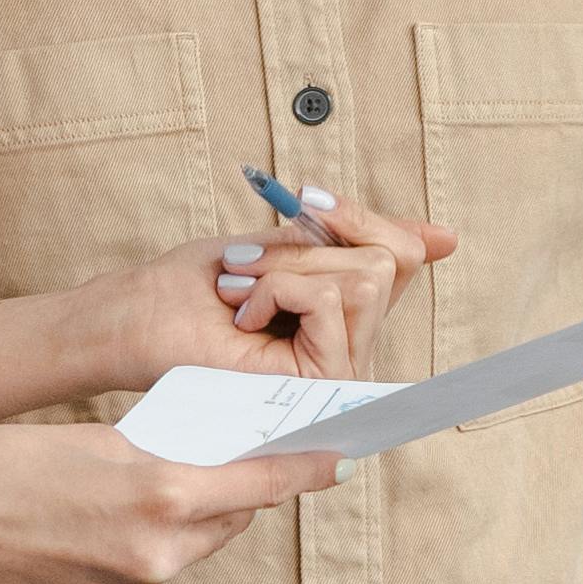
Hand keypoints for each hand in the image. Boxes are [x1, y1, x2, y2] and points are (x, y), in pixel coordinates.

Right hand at [0, 424, 335, 583]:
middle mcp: (156, 553)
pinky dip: (136, 553)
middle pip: (226, 518)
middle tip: (221, 457)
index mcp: (159, 494)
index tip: (338, 455)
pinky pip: (146, 579)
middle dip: (227, 490)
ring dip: (176, 523)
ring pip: (185, 550)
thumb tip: (214, 465)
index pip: (259, 480)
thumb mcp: (95, 440)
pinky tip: (90, 531)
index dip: (303, 467)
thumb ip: (163, 456)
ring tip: (125, 493)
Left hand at [75, 195, 453, 388]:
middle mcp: (355, 347)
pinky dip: (280, 287)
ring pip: (366, 278)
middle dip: (311, 244)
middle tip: (246, 266)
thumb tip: (443, 238)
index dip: (361, 217)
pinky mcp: (323, 382)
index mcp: (349, 314)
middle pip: (389, 260)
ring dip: (287, 267)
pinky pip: (332, 301)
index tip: (305, 201)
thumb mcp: (284, 247)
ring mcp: (343, 370)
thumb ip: (353, 243)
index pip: (402, 255)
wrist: (139, 317)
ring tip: (241, 291)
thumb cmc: (194, 286)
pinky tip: (244, 315)